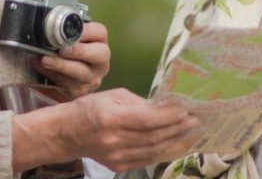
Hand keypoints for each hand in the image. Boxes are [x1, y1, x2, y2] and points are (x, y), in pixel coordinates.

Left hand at [30, 21, 109, 97]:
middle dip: (79, 51)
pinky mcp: (80, 91)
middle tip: (62, 50)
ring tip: (45, 60)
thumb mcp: (69, 41)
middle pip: (99, 54)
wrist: (64, 78)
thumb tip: (46, 29)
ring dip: (61, 65)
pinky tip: (41, 67)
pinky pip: (67, 84)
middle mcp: (100, 62)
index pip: (100, 32)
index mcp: (100, 44)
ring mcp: (92, 78)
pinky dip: (51, 75)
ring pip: (81, 73)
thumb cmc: (67, 54)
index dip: (86, 31)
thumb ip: (64, 34)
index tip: (70, 30)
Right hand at [58, 88, 197, 171]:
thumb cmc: (91, 108)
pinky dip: (161, 151)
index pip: (147, 119)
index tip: (186, 110)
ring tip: (187, 130)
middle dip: (177, 128)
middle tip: (194, 120)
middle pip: (153, 137)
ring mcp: (115, 156)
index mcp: (111, 118)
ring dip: (173, 140)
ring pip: (152, 150)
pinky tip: (173, 142)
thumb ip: (139, 103)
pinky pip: (146, 160)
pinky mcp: (117, 166)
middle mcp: (113, 140)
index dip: (169, 116)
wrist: (67, 133)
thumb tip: (165, 107)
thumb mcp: (114, 96)